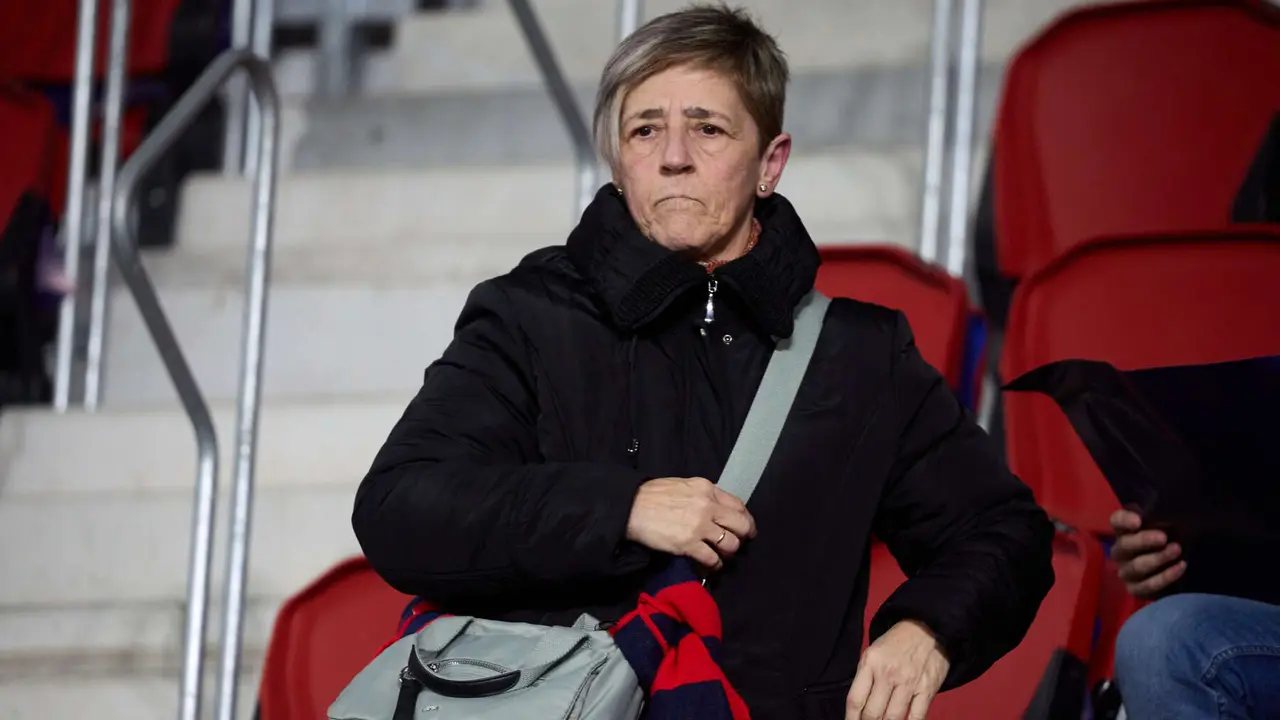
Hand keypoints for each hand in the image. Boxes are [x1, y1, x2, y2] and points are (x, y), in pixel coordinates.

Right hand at [625, 476, 755, 568]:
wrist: (631, 507)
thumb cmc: (653, 495)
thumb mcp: (683, 485)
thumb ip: (703, 495)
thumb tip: (717, 508)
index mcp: (707, 489)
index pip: (738, 505)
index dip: (746, 519)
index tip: (746, 528)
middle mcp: (708, 506)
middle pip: (740, 525)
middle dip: (744, 536)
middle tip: (739, 543)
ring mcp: (699, 526)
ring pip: (731, 544)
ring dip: (729, 552)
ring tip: (721, 554)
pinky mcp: (689, 545)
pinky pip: (712, 559)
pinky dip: (715, 564)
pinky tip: (711, 565)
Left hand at [847, 620, 948, 719]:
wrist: (927, 628)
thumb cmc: (896, 643)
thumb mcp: (872, 652)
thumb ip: (865, 677)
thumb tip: (859, 706)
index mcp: (870, 663)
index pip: (855, 699)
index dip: (851, 718)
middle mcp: (888, 674)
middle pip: (872, 713)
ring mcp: (908, 683)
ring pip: (892, 718)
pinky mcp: (926, 690)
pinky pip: (916, 717)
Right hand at [1109, 509, 1185, 598]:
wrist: (1175, 572)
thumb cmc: (1169, 543)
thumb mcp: (1167, 527)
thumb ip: (1163, 518)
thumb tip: (1172, 508)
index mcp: (1125, 532)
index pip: (1116, 522)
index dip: (1124, 520)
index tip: (1138, 521)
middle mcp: (1120, 552)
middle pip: (1123, 545)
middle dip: (1143, 541)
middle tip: (1163, 537)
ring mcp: (1126, 572)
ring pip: (1136, 566)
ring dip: (1157, 559)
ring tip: (1177, 550)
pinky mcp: (1135, 590)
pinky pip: (1147, 585)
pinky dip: (1164, 577)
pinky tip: (1180, 567)